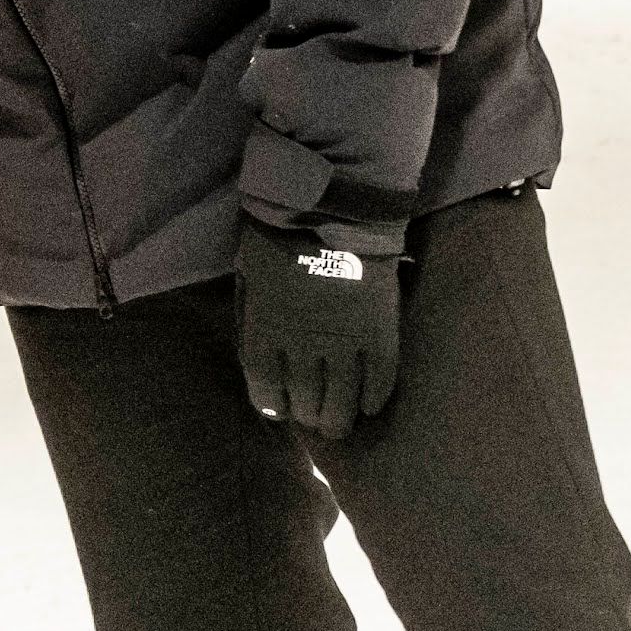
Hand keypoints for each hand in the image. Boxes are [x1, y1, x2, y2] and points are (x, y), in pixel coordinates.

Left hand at [235, 214, 409, 436]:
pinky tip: (372, 407)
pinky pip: (381, 376)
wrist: (332, 205)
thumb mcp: (249, 275)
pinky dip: (376, 396)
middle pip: (306, 399)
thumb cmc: (280, 234)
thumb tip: (259, 352)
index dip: (273, 405)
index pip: (265, 386)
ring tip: (339, 426)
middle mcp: (303, 344)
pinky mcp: (380, 330)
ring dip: (340, 418)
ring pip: (343, 397)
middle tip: (315, 422)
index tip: (281, 409)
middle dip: (308, 417)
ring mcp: (345, 340)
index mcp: (265, 330)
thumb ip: (254, 315)